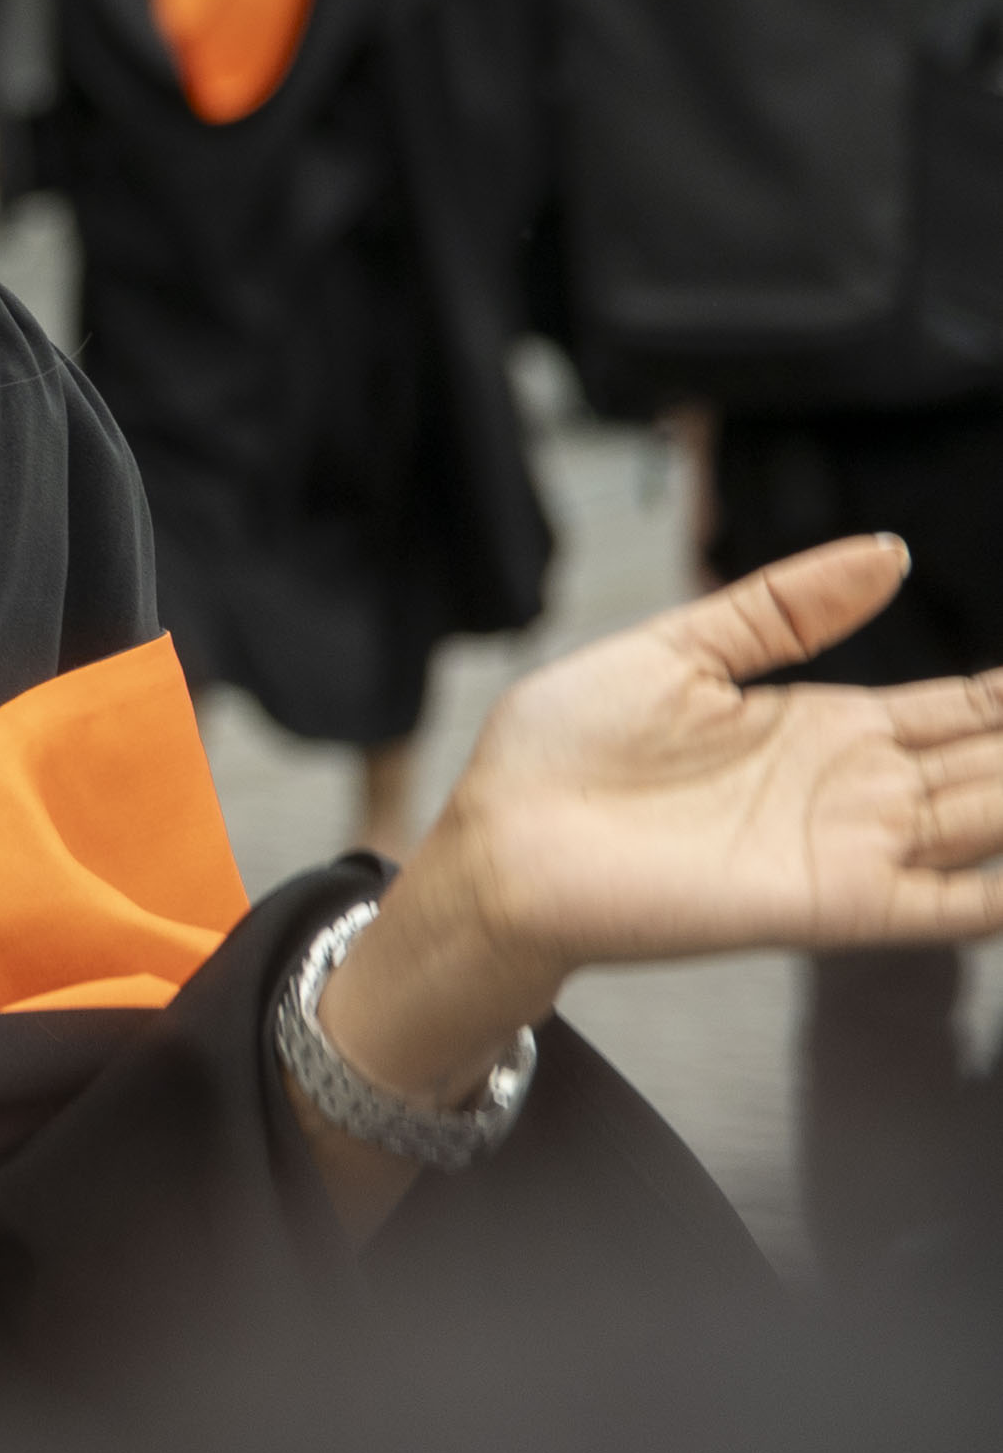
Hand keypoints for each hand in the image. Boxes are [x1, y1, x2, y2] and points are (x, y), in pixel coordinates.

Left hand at [329, 539, 1002, 1105]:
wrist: (500, 840)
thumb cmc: (565, 751)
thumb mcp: (680, 647)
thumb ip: (787, 605)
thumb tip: (889, 550)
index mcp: (826, 725)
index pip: (966, 708)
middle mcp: (859, 790)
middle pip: (1001, 762)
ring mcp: (856, 848)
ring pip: (999, 821)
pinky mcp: (835, 902)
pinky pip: (958, 900)